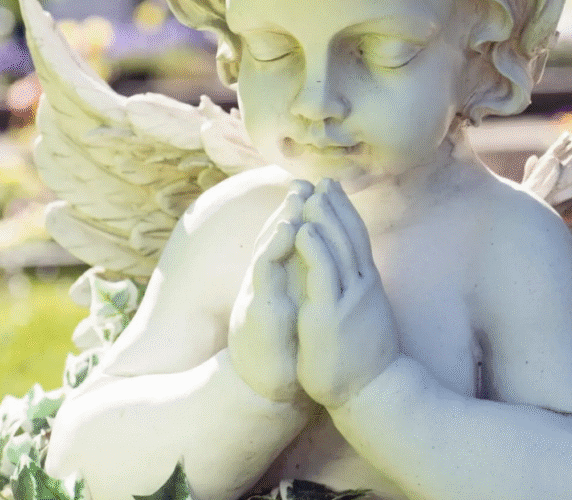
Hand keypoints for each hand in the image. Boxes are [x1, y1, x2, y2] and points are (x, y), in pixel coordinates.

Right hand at [228, 180, 314, 403]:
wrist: (270, 389)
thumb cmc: (286, 346)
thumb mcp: (296, 306)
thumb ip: (299, 279)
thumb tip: (313, 255)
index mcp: (280, 282)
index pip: (288, 240)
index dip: (298, 213)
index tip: (313, 186)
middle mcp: (266, 285)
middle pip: (275, 239)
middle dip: (288, 210)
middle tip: (301, 182)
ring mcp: (259, 299)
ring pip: (267, 253)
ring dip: (279, 224)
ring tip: (294, 200)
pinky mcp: (258, 316)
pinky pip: (264, 281)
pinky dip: (272, 254)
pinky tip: (283, 235)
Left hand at [294, 178, 398, 408]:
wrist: (375, 391)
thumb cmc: (368, 360)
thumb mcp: (367, 318)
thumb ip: (361, 296)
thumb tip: (361, 282)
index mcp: (367, 285)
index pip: (358, 240)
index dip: (345, 213)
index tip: (335, 191)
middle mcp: (362, 284)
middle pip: (350, 235)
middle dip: (336, 205)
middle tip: (324, 179)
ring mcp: (349, 297)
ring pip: (337, 246)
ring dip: (323, 217)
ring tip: (311, 193)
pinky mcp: (333, 312)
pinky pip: (324, 273)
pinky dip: (315, 247)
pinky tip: (305, 228)